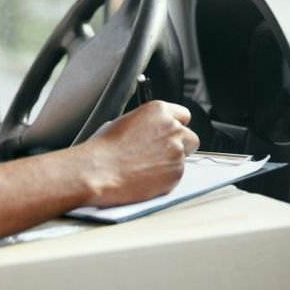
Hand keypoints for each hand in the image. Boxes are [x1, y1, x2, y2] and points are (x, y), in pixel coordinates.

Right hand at [80, 100, 199, 206]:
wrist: (99, 172)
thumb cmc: (104, 149)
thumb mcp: (122, 123)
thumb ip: (145, 124)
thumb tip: (149, 131)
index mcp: (158, 111)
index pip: (183, 115)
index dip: (176, 126)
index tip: (170, 135)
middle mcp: (172, 127)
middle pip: (190, 137)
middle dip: (180, 146)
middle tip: (161, 155)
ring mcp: (177, 150)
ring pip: (184, 159)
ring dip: (171, 163)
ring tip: (146, 168)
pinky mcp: (177, 172)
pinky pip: (177, 176)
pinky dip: (166, 178)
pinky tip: (146, 177)